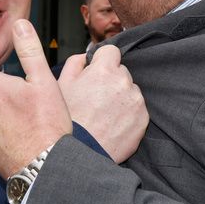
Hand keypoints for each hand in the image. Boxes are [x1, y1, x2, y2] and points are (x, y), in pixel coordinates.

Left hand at [0, 20, 72, 177]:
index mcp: (1, 89)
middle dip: (3, 101)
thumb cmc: (47, 125)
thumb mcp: (44, 81)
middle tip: (25, 107)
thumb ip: (31, 51)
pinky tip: (23, 143)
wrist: (44, 165)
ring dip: (6, 121)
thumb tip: (20, 25)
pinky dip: (7, 140)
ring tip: (29, 127)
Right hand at [58, 45, 148, 162]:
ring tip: (103, 114)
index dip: (102, 60)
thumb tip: (87, 56)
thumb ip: (76, 62)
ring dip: (120, 97)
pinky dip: (128, 113)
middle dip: (111, 80)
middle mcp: (124, 82)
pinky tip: (112, 123)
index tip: (97, 71)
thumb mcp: (61, 85)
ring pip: (130, 90)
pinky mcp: (143, 119)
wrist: (80, 152)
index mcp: (104, 70)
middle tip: (95, 98)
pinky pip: (137, 108)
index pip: (111, 51)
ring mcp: (136, 101)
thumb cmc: (67, 119)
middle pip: (121, 71)